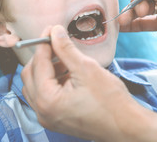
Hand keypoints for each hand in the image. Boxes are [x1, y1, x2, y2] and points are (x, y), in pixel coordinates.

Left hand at [21, 25, 156, 141]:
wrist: (126, 126)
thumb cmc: (110, 102)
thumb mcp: (86, 68)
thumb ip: (66, 49)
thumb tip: (55, 32)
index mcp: (47, 100)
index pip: (38, 63)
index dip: (43, 43)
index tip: (51, 30)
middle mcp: (42, 112)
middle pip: (30, 75)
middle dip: (42, 56)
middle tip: (56, 42)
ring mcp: (48, 117)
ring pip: (35, 86)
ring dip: (47, 69)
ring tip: (65, 59)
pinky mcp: (56, 119)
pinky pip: (45, 96)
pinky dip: (52, 81)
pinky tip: (68, 73)